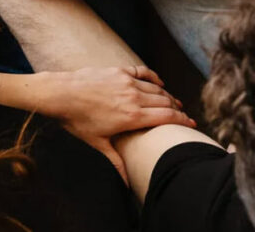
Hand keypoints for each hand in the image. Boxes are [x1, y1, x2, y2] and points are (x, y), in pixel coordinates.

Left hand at [46, 66, 195, 184]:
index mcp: (132, 116)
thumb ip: (117, 160)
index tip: (192, 123)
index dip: (182, 120)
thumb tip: (127, 184)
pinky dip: (155, 77)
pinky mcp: (122, 70)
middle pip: (165, 102)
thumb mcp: (97, 142)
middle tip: (183, 116)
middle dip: (176, 109)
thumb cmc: (77, 120)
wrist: (62, 94)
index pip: (166, 116)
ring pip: (157, 88)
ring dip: (167, 95)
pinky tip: (160, 82)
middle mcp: (135, 96)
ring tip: (173, 102)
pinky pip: (145, 72)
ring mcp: (129, 81)